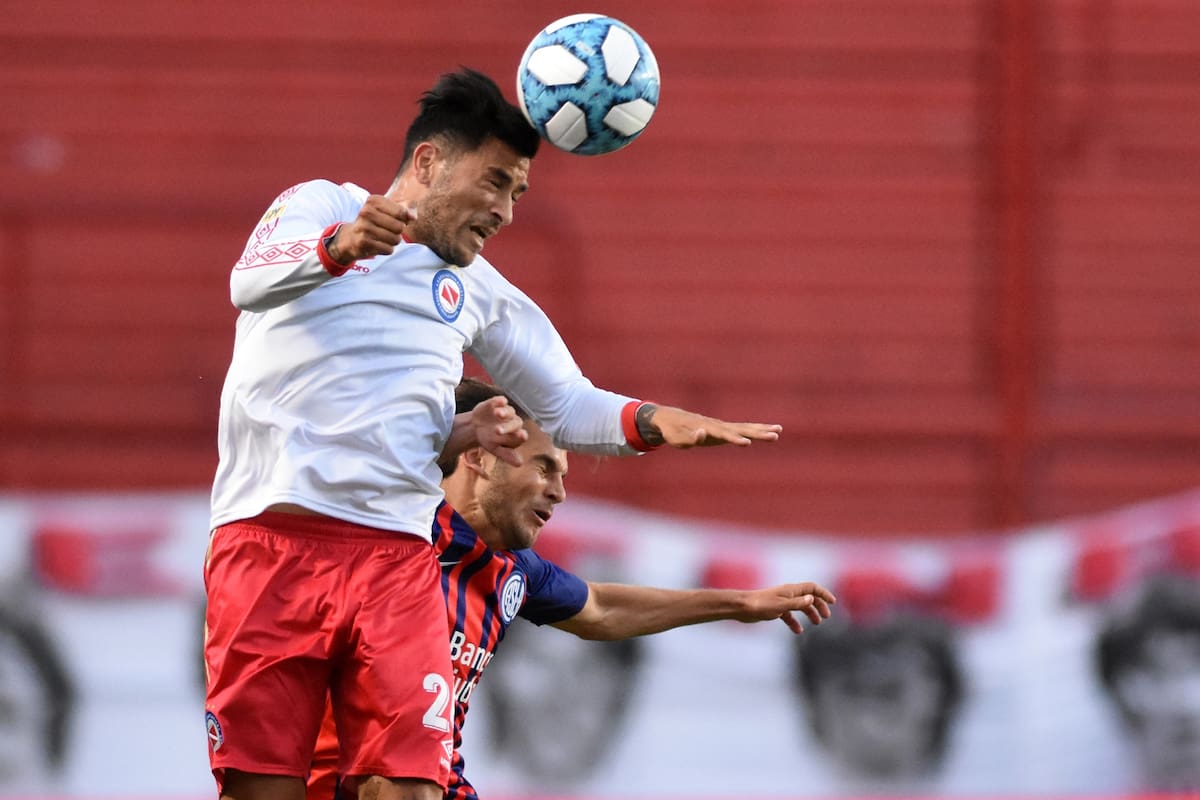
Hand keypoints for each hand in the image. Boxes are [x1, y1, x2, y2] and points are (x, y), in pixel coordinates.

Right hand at [327, 195, 415, 263]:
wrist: (351, 237)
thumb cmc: (375, 222)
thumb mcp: (387, 211)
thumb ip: (405, 211)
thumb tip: (413, 217)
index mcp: (373, 201)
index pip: (402, 212)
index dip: (404, 220)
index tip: (397, 220)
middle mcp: (366, 212)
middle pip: (400, 227)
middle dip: (398, 232)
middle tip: (388, 231)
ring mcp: (364, 227)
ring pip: (395, 239)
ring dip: (393, 241)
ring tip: (383, 238)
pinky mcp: (363, 242)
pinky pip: (388, 249)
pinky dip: (387, 249)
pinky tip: (378, 245)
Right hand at [440, 396, 527, 473]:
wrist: (477, 427)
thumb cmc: (490, 440)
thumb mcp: (496, 449)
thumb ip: (507, 455)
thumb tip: (520, 464)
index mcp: (516, 435)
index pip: (521, 436)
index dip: (520, 436)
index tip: (521, 436)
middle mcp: (514, 422)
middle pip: (515, 424)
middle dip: (507, 427)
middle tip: (497, 431)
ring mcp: (507, 412)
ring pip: (509, 411)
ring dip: (504, 412)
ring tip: (497, 413)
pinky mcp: (497, 403)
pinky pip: (500, 401)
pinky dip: (499, 401)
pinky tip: (499, 401)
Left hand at [644, 404, 781, 447]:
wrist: (671, 418)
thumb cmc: (673, 431)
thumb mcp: (676, 438)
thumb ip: (690, 437)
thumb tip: (702, 434)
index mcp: (708, 428)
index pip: (724, 434)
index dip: (735, 439)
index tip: (747, 442)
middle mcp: (719, 425)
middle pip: (741, 429)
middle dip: (758, 432)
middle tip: (775, 434)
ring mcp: (723, 426)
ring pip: (746, 427)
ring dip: (762, 429)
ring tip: (779, 431)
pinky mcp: (724, 429)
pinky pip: (744, 429)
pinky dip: (757, 429)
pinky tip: (771, 431)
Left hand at [736, 582, 835, 633]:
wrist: (743, 607)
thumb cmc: (761, 605)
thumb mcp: (782, 606)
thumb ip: (798, 603)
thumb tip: (812, 598)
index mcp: (791, 590)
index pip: (812, 588)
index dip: (823, 594)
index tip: (833, 603)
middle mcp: (788, 594)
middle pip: (808, 597)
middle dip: (819, 605)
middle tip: (826, 617)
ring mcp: (781, 601)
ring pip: (800, 606)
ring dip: (810, 613)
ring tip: (817, 623)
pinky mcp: (775, 609)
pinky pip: (789, 615)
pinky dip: (795, 622)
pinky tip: (798, 631)